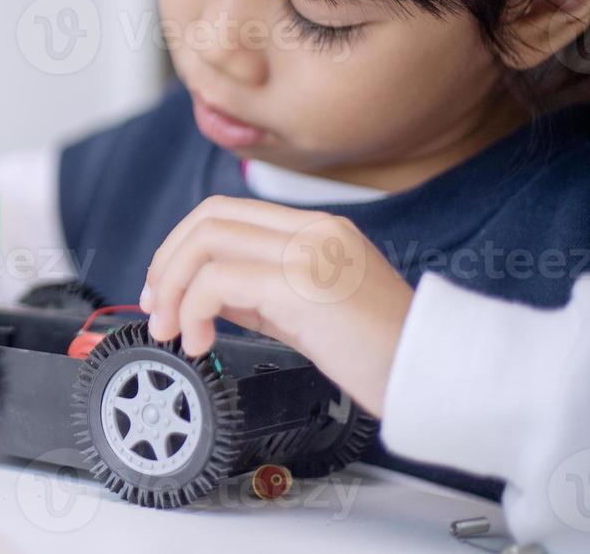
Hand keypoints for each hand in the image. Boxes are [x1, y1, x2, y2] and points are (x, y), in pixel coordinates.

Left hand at [139, 195, 413, 416]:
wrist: (434, 377)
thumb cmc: (378, 353)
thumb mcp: (304, 311)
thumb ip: (254, 292)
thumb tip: (195, 293)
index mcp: (316, 228)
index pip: (226, 212)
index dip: (180, 246)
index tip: (162, 288)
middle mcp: (313, 229)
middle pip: (208, 218)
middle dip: (166, 263)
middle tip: (155, 308)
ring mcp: (311, 251)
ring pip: (207, 242)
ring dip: (173, 288)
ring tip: (171, 330)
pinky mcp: (305, 284)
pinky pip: (219, 280)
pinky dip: (193, 309)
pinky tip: (199, 341)